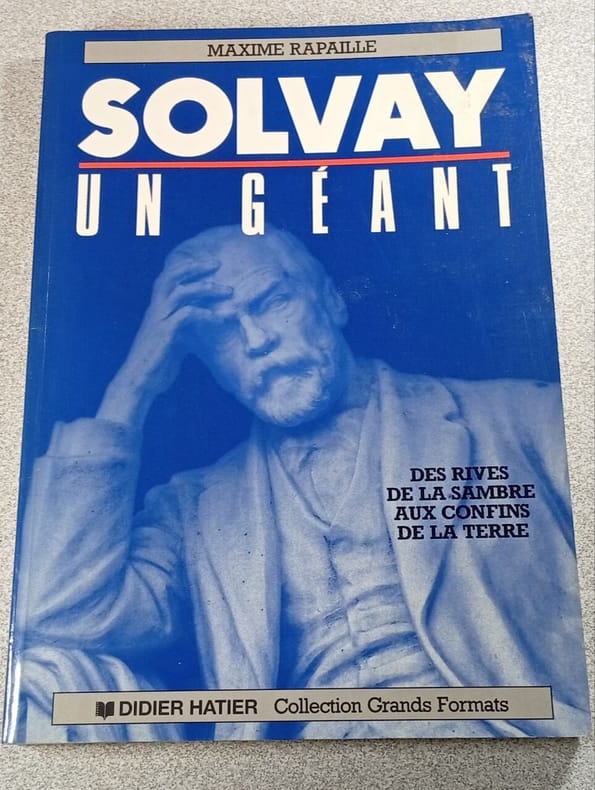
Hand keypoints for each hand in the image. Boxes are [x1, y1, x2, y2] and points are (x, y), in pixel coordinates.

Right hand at [96, 248, 231, 429]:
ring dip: (206, 288)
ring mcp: (159, 320)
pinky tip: (220, 319)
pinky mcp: (165, 334)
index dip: (186, 267)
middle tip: (217, 264)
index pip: (168, 278)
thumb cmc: (157, 365)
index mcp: (156, 310)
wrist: (139, 383)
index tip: (208, 265)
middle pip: (171, 276)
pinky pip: (187, 315)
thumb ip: (186, 329)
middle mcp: (155, 310)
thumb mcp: (175, 342)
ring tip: (228, 292)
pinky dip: (205, 314)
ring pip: (181, 292)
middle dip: (195, 267)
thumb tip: (204, 324)